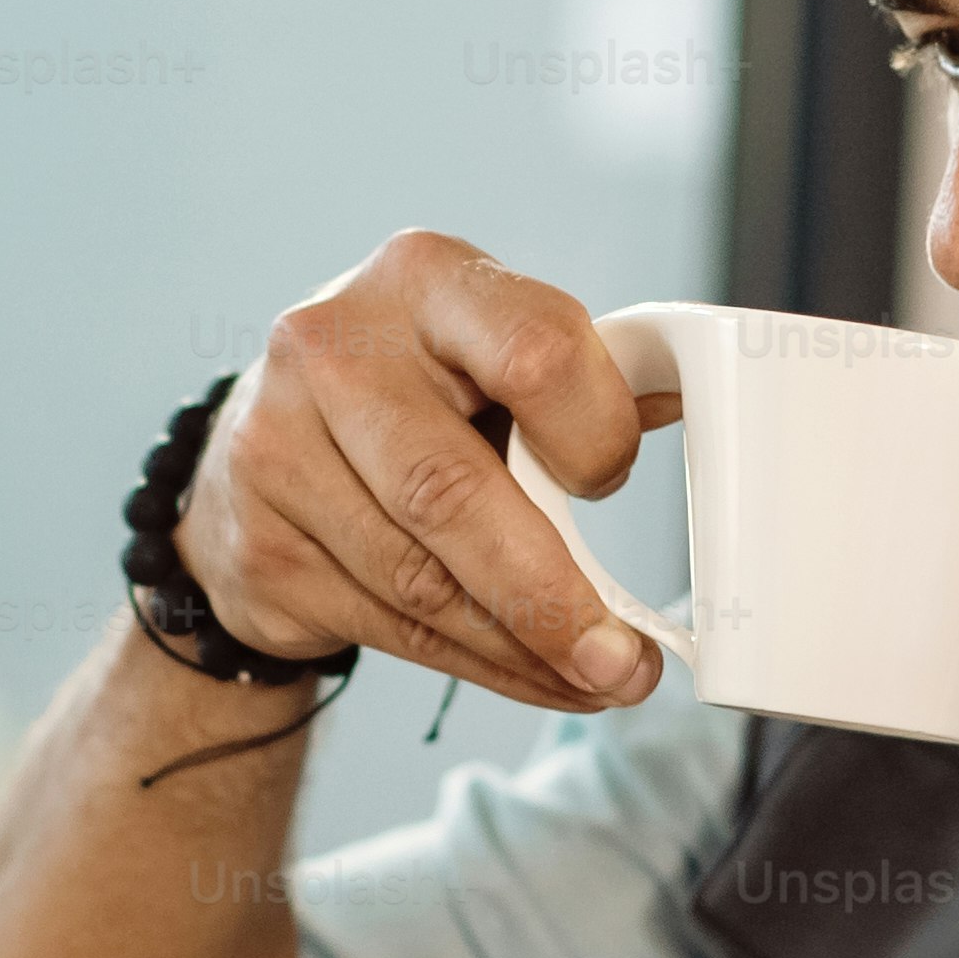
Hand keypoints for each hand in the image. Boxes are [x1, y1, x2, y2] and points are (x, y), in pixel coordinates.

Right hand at [177, 232, 660, 709]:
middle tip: (623, 663)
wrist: (261, 450)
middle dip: (554, 596)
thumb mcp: (489, 353)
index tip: (613, 484)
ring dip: (524, 649)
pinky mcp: (258, 546)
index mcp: (423, 278)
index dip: (593, 435)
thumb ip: (580, 381)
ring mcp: (276, 448)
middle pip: (455, 492)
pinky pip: (389, 630)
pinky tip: (528, 674)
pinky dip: (476, 666)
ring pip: (422, 582)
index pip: (536, 353)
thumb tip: (699, 411)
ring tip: (594, 679)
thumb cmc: (415, 393)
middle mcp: (333, 350)